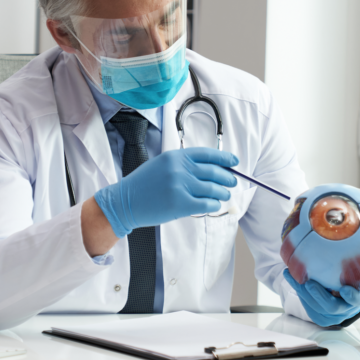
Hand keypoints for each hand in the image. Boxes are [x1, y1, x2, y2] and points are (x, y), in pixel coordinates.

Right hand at [93, 147, 237, 236]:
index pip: (207, 154)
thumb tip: (210, 170)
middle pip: (214, 172)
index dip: (224, 158)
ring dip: (223, 193)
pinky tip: (214, 205)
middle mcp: (180, 169)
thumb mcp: (162, 165)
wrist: (125, 202)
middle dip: (227, 178)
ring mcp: (181, 186)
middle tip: (232, 182)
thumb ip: (183, 165)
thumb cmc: (143, 185)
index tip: (234, 161)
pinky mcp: (181, 204)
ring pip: (213, 189)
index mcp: (176, 156)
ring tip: (224, 195)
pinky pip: (207, 204)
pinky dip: (214, 205)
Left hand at [283, 270, 359, 327]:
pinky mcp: (321, 318)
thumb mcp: (352, 271)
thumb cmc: (349, 277)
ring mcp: (333, 317)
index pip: (356, 299)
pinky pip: (308, 308)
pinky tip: (291, 278)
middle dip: (318, 295)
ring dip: (302, 291)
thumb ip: (348, 267)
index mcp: (358, 297)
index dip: (351, 296)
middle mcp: (347, 310)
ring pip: (316, 307)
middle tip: (309, 283)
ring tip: (291, 273)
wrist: (344, 292)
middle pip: (332, 306)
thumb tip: (342, 247)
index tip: (344, 290)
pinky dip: (299, 292)